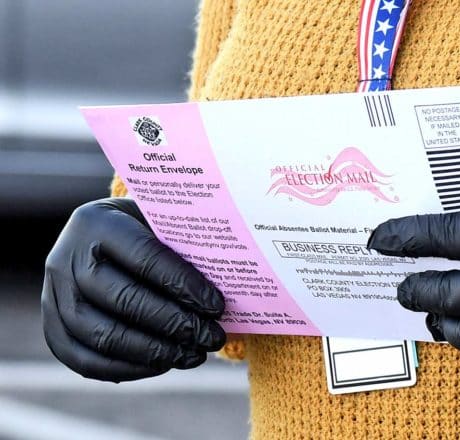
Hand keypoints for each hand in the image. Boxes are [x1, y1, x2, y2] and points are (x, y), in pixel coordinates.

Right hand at [42, 198, 225, 381]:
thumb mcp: (161, 221)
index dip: (184, 285)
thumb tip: (230, 282)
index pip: (145, 258)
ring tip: (194, 355)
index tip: (217, 306)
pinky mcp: (52, 326)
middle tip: (212, 337)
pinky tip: (164, 365)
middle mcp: (66, 257)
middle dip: (175, 324)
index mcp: (97, 222)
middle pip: (124, 300)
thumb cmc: (148, 230)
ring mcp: (53, 293)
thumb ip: (185, 244)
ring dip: (154, 352)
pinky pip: (83, 359)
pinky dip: (126, 368)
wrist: (104, 239)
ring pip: (102, 334)